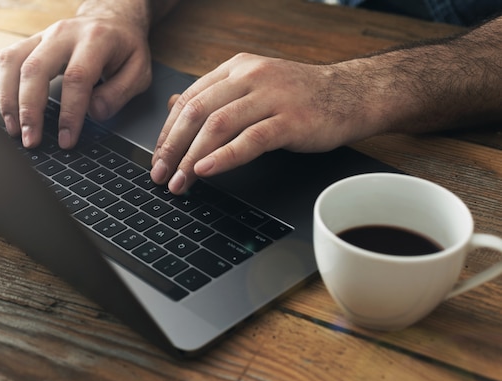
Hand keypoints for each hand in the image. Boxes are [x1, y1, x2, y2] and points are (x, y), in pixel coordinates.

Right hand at [0, 3, 152, 148]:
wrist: (111, 20)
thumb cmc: (125, 49)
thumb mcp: (139, 71)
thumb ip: (120, 93)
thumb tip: (94, 113)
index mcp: (95, 40)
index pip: (77, 78)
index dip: (69, 113)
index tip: (66, 140)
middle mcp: (63, 34)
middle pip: (35, 69)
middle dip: (29, 110)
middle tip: (30, 140)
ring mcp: (42, 36)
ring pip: (12, 62)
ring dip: (8, 100)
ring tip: (13, 130)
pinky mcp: (29, 41)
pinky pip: (3, 59)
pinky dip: (0, 84)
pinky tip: (7, 107)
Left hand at [151, 53, 379, 193]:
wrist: (352, 94)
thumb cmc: (301, 96)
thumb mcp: (253, 87)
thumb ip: (215, 96)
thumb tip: (176, 106)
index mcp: (236, 68)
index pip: (189, 99)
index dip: (167, 131)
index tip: (158, 157)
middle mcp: (250, 76)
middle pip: (197, 112)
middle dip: (172, 147)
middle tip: (160, 175)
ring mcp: (271, 97)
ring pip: (218, 125)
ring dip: (192, 157)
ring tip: (180, 182)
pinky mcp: (291, 120)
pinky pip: (250, 139)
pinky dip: (224, 157)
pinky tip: (206, 171)